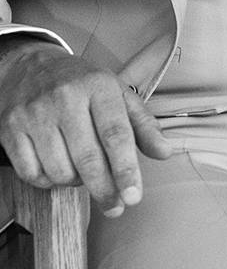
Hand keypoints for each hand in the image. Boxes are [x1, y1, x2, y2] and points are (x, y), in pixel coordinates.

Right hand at [0, 39, 176, 216]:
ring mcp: (34, 114)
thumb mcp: (118, 94)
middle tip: (115, 207)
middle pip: (88, 158)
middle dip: (105, 189)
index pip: (116, 135)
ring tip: (83, 172)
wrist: (28, 66)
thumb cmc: (81, 84)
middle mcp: (65, 98)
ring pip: (59, 170)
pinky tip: (57, 169)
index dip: (126, 169)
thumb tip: (164, 152)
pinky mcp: (10, 129)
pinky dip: (47, 181)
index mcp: (98, 87)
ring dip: (75, 182)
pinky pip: (31, 172)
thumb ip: (143, 124)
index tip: (133, 197)